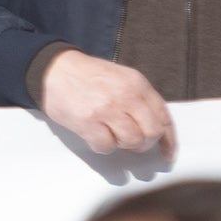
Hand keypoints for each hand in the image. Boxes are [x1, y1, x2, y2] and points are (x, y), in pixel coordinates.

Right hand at [37, 49, 174, 158]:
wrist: (52, 69)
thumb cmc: (84, 75)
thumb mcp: (120, 78)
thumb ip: (139, 98)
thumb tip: (153, 126)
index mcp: (137, 83)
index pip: (164, 117)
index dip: (168, 139)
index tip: (166, 152)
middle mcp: (126, 96)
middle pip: (151, 133)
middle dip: (143, 143)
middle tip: (132, 143)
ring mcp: (107, 109)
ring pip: (132, 142)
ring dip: (122, 144)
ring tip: (110, 134)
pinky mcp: (88, 122)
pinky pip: (107, 146)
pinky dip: (102, 146)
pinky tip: (95, 135)